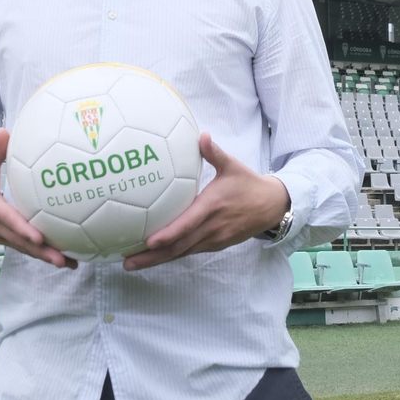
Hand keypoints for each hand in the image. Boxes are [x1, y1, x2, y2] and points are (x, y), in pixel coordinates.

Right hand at [0, 128, 76, 269]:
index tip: (39, 237)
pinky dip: (41, 255)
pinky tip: (63, 259)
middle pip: (19, 242)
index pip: (7, 219)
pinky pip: (24, 249)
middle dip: (41, 252)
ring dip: (45, 258)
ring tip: (70, 264)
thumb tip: (5, 131)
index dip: (22, 229)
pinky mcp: (4, 240)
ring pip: (23, 249)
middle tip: (63, 259)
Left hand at [122, 133, 289, 271]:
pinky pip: (189, 252)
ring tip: (132, 264)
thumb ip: (214, 153)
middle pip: (179, 246)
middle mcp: (211, 227)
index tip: (149, 241)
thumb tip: (202, 136)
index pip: (187, 224)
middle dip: (153, 256)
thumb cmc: (248, 184)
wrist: (272, 207)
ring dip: (158, 260)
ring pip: (182, 252)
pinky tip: (153, 258)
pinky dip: (171, 256)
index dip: (168, 234)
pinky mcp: (215, 245)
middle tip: (127, 262)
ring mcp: (214, 239)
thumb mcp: (233, 166)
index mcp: (212, 206)